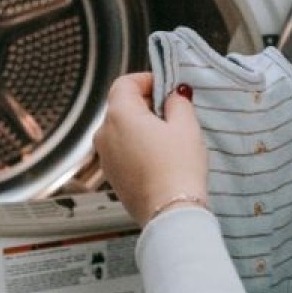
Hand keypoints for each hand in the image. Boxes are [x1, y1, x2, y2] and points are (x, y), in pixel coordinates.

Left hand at [94, 73, 207, 226]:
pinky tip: (160, 158)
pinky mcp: (112, 176)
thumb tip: (174, 95)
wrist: (170, 212)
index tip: (166, 87)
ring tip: (170, 139)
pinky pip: (123, 151)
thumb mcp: (186, 126)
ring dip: (142, 127)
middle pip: (122, 106)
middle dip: (146, 104)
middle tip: (174, 113)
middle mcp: (105, 133)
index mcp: (119, 115)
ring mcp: (105, 156)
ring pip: (122, 130)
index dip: (147, 80)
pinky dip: (138, 148)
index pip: (125, 82)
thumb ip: (178, 102)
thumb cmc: (177, 170)